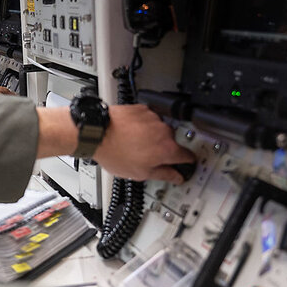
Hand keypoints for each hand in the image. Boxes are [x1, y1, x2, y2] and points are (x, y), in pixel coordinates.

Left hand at [35, 104, 195, 182]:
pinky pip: (148, 119)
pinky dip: (142, 125)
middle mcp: (164, 131)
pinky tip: (130, 133)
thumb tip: (176, 177)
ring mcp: (154, 118)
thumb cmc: (115, 152)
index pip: (188, 156)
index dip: (187, 162)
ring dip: (151, 136)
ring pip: (159, 130)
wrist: (98, 132)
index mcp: (168, 149)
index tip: (185, 163)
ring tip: (134, 144)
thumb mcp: (140, 173)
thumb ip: (163, 174)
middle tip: (148, 156)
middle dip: (163, 149)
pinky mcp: (143, 109)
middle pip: (172, 142)